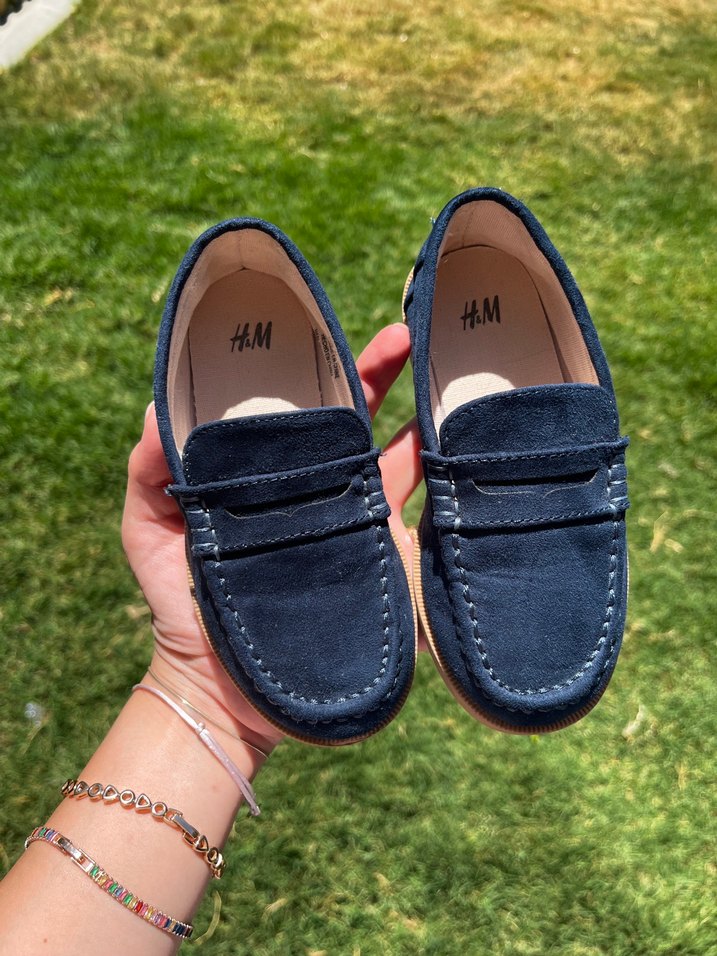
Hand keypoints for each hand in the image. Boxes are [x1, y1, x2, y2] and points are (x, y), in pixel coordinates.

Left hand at [121, 323, 422, 752]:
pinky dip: (439, 482)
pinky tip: (454, 448)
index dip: (313, 366)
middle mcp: (317, 489)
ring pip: (397, 457)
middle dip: (383, 372)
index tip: (326, 327)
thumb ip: (150, 470)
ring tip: (447, 374)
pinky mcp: (378, 560)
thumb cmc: (177, 604)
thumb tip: (160, 407)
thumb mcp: (148, 529)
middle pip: (357, 419)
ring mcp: (352, 523)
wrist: (217, 687)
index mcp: (269, 473)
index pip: (295, 407)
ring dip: (423, 416)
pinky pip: (417, 516)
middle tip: (407, 332)